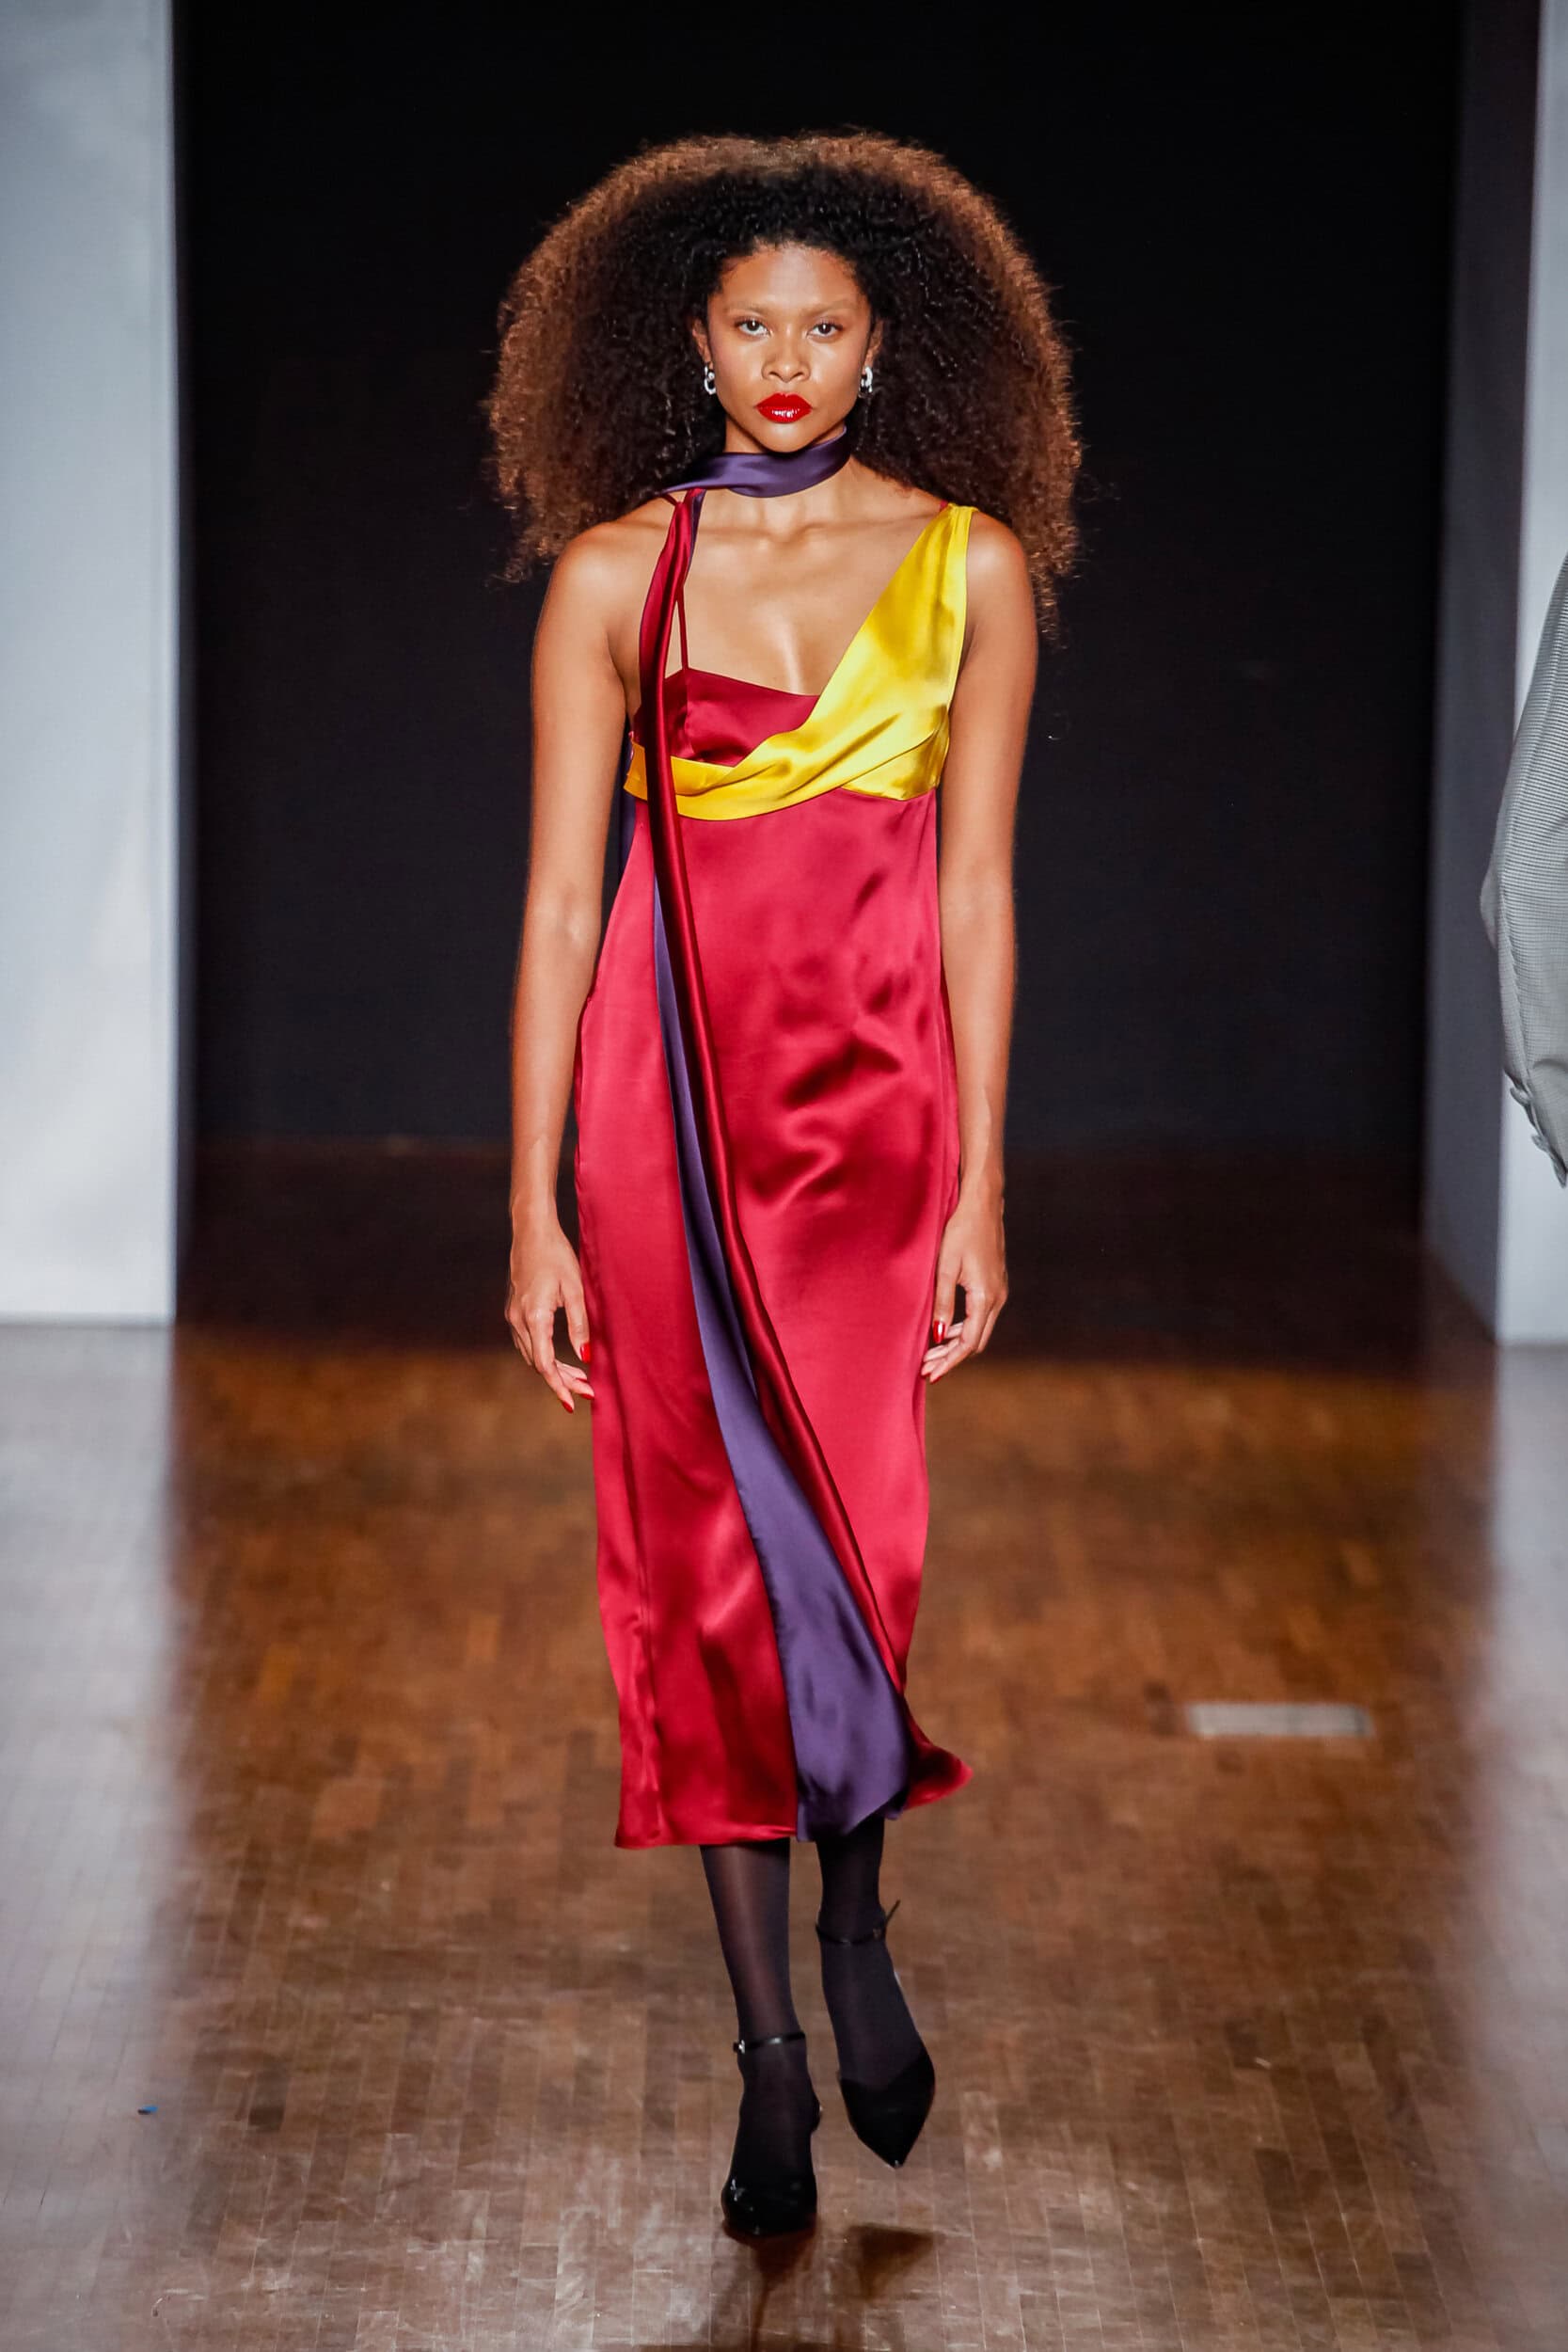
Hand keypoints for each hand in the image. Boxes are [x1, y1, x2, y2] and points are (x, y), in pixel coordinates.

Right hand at [507, 1214, 594, 1412]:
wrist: (531, 1231)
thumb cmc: (556, 1255)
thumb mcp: (575, 1289)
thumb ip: (580, 1325)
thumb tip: (585, 1357)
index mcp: (534, 1316)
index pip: (545, 1364)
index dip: (560, 1386)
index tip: (575, 1402)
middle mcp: (518, 1319)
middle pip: (538, 1364)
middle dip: (562, 1381)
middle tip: (586, 1392)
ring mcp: (512, 1315)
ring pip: (531, 1355)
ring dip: (553, 1369)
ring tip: (579, 1378)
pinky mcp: (514, 1309)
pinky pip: (527, 1343)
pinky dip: (544, 1355)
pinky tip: (561, 1357)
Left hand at [922, 1189, 1006, 1381]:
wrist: (981, 1204)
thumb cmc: (960, 1231)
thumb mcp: (944, 1268)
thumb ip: (941, 1303)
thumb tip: (938, 1337)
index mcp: (985, 1297)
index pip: (967, 1343)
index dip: (948, 1361)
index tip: (930, 1375)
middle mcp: (998, 1298)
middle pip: (975, 1341)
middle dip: (951, 1357)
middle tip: (926, 1368)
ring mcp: (999, 1291)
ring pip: (979, 1330)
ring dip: (956, 1343)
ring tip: (931, 1353)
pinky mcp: (995, 1284)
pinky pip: (981, 1317)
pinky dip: (963, 1328)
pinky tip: (945, 1329)